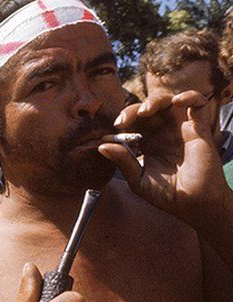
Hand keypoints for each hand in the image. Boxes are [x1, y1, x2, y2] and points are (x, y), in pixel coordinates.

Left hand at [99, 91, 230, 226]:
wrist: (194, 205)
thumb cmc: (167, 195)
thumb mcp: (138, 180)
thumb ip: (122, 162)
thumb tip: (101, 146)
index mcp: (147, 142)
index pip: (132, 122)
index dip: (122, 121)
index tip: (113, 129)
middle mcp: (163, 132)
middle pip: (147, 109)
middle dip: (133, 110)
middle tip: (123, 121)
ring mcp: (180, 129)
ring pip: (168, 101)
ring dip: (155, 101)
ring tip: (145, 111)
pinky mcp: (199, 129)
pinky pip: (198, 104)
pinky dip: (189, 96)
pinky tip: (178, 101)